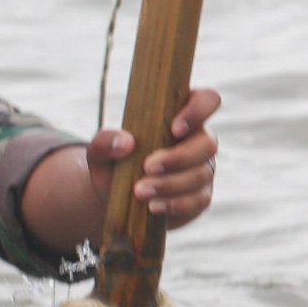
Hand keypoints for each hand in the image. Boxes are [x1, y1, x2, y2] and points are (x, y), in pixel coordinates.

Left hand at [87, 86, 220, 227]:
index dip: (199, 110)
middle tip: (147, 167)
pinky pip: (198, 200)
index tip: (174, 128)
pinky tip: (153, 207)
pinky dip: (175, 204)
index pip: (206, 100)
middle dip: (178, 157)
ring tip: (139, 191)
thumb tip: (125, 143)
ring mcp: (202, 170)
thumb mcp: (99, 151)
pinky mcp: (199, 197)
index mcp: (179, 116)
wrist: (112, 199)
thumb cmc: (112, 164)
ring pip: (201, 174)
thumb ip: (105, 141)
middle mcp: (197, 141)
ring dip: (170, 184)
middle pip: (208, 144)